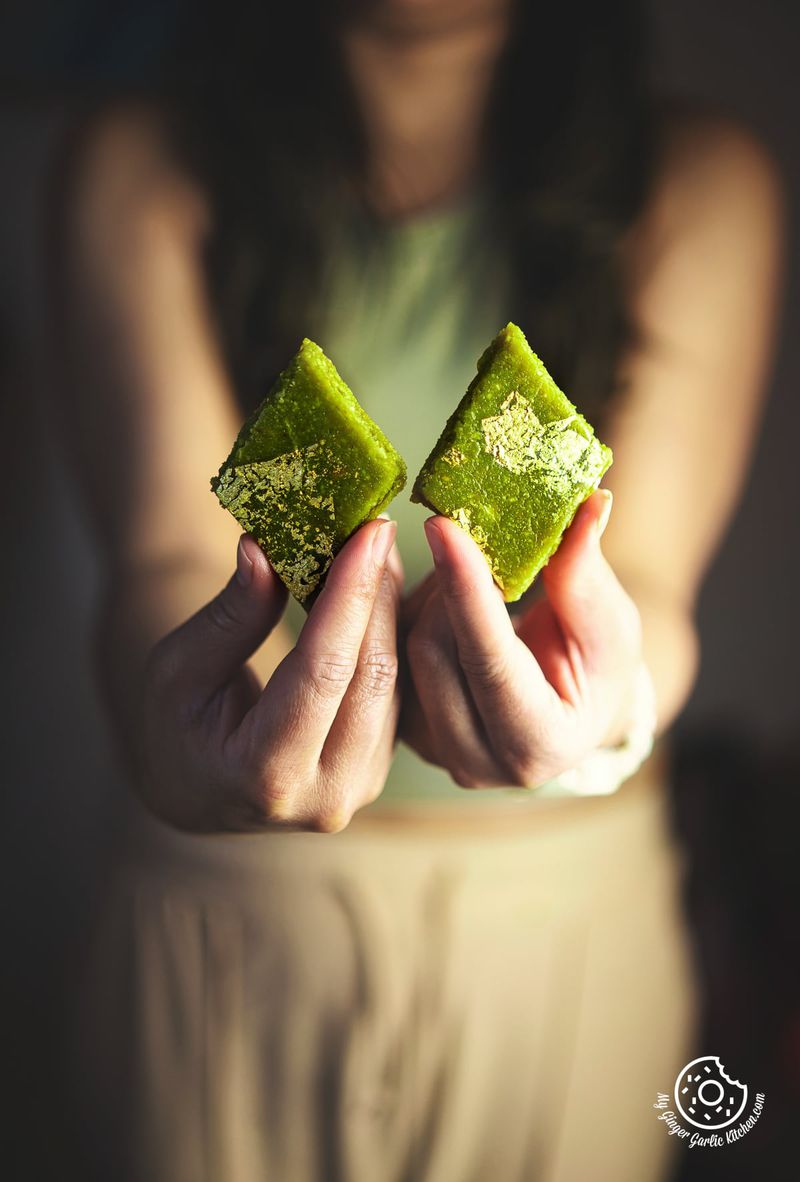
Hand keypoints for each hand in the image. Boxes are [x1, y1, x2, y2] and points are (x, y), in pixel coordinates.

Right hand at [140, 519, 400, 830]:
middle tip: (379, 528)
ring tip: (377, 551)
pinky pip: (396, 695)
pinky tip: (382, 593)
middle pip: (369, 675)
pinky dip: (391, 638)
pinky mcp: (376, 771)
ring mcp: (357, 788)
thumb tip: (263, 548)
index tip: (370, 532)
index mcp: (263, 775)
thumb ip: (230, 616)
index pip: (322, 671)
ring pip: (392, 684)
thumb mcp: (180, 669)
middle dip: (378, 594)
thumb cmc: (178, 725)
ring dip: (390, 612)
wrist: (196, 790)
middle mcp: (322, 795)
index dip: (350, 596)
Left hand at [401, 490, 643, 787]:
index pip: (491, 662)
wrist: (572, 709)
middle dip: (444, 584)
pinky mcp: (401, 728)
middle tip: (466, 534)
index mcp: (539, 745)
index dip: (467, 592)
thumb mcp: (610, 623)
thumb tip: (588, 503)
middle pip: (433, 654)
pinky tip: (439, 592)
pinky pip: (384, 655)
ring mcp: (432, 749)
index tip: (444, 526)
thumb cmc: (599, 666)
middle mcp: (477, 763)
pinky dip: (406, 611)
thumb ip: (586, 573)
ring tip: (463, 567)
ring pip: (400, 650)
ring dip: (425, 594)